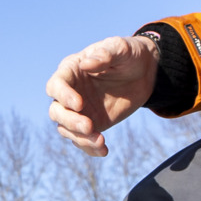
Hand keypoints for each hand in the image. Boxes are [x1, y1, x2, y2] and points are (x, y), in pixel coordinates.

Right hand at [47, 33, 159, 154]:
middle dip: (70, 121)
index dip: (63, 96)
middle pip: (56, 111)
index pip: (56, 85)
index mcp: (71, 71)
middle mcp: (70, 93)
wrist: (145, 72)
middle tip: (89, 126)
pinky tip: (103, 151)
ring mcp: (79, 111)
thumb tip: (86, 65)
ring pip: (67, 129)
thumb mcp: (121, 49)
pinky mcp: (92, 124)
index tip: (79, 104)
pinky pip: (84, 140)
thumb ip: (105, 54)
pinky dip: (90, 149)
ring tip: (100, 141)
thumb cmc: (129, 54)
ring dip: (80, 138)